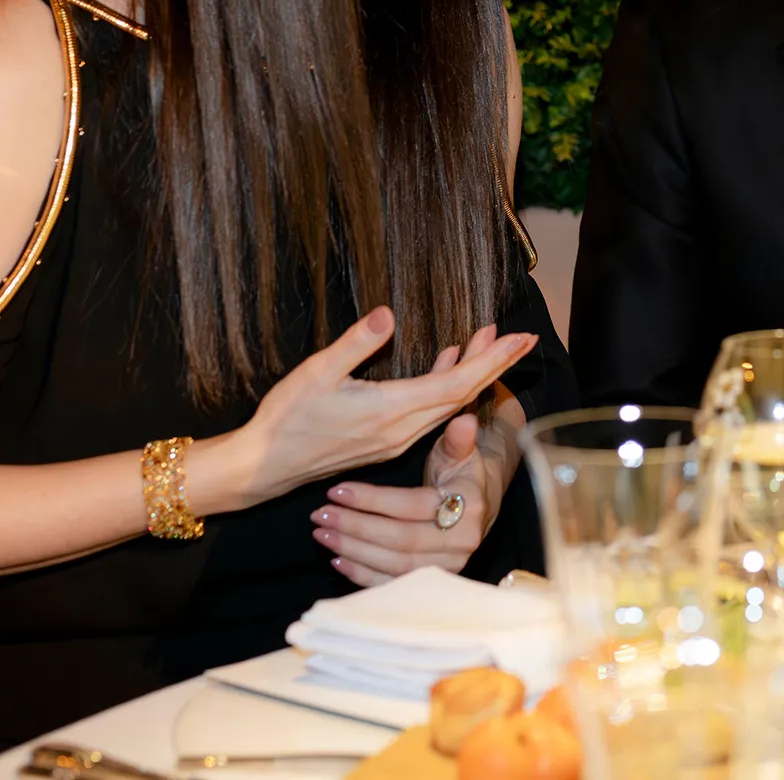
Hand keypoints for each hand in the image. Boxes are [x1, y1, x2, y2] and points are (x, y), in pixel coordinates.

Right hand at [195, 310, 533, 515]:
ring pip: (447, 405)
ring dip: (473, 374)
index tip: (521, 338)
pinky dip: (446, 387)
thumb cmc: (286, 419)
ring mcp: (395, 439)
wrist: (262, 468)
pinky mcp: (385, 442)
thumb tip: (389, 315)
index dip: (492, 360)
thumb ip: (356, 343)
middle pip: (462, 394)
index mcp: (391, 411)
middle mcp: (402, 429)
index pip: (457, 383)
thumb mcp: (317, 372)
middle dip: (494, 364)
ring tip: (490, 343)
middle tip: (520, 337)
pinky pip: (429, 412)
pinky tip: (447, 363)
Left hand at [312, 404, 507, 586]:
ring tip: (322, 534)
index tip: (337, 491)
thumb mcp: (460, 453)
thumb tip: (464, 419)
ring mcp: (449, 567)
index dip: (373, 500)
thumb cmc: (460, 475)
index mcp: (469, 506)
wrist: (479, 507)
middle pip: (401, 540)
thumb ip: (457, 439)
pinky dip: (363, 576)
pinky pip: (394, 584)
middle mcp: (462, 542)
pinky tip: (338, 560)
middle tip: (321, 515)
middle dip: (356, 528)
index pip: (413, 506)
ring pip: (394, 565)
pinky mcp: (433, 582)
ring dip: (354, 551)